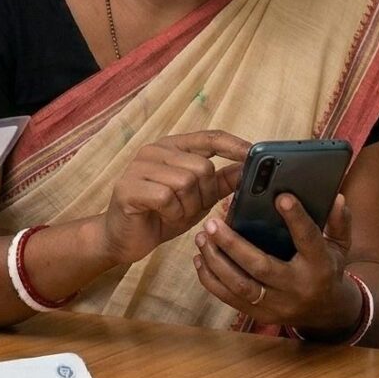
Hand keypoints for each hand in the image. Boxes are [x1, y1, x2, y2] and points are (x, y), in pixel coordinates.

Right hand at [98, 131, 248, 265]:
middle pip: (202, 167)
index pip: (210, 137)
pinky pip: (166, 197)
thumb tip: (247, 168)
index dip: (234, 145)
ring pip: (186, 182)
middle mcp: (155, 150)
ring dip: (187, 206)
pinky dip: (172, 212)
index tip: (254, 154)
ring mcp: (139, 166)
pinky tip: (163, 216)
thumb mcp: (198, 199)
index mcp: (173, 147)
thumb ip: (220, 182)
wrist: (124, 239)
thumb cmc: (161, 215)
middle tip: (191, 208)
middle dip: (204, 195)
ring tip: (175, 213)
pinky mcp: (128, 187)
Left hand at [193, 193, 361, 334]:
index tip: (281, 197)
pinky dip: (212, 280)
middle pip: (261, 267)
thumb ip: (339, 222)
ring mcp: (277, 305)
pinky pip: (230, 299)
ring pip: (240, 286)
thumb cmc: (328, 270)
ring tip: (202, 237)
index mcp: (319, 266)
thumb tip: (337, 198)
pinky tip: (201, 259)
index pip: (308, 240)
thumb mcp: (340, 246)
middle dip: (233, 245)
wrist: (326, 313)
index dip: (296, 219)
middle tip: (213, 223)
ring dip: (217, 261)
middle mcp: (297, 287)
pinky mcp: (260, 315)